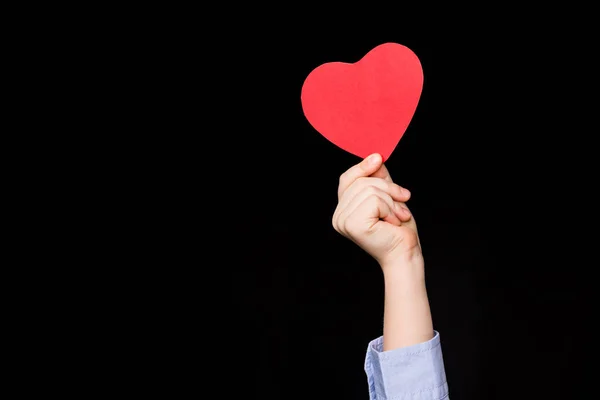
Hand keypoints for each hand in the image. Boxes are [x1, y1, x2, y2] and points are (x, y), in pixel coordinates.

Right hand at [332, 153, 421, 268]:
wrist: (405, 254)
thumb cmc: (399, 229)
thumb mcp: (389, 196)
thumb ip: (379, 179)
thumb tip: (375, 156)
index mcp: (344, 210)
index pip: (347, 179)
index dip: (363, 167)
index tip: (379, 158)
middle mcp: (338, 216)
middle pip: (362, 182)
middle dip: (388, 188)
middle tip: (404, 200)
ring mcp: (343, 221)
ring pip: (370, 190)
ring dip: (392, 201)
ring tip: (399, 216)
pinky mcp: (353, 224)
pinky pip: (374, 200)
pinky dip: (390, 208)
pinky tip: (393, 222)